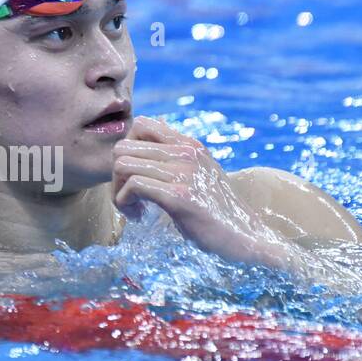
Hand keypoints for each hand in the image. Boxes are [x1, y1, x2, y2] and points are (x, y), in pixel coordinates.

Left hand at [112, 117, 299, 270]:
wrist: (246, 236)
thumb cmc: (216, 210)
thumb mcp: (199, 173)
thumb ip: (175, 156)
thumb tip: (150, 135)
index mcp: (189, 145)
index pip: (140, 124)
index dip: (127, 151)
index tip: (133, 176)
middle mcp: (186, 152)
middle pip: (123, 147)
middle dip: (115, 176)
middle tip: (128, 198)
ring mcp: (183, 172)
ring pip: (123, 165)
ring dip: (117, 191)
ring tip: (133, 208)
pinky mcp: (179, 196)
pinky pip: (134, 185)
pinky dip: (125, 203)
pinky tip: (138, 216)